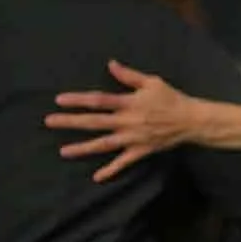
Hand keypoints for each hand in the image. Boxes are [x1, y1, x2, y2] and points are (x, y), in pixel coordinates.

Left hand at [46, 61, 202, 181]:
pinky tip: (97, 177)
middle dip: (71, 122)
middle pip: (94, 122)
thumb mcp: (152, 82)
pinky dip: (111, 170)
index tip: (59, 100)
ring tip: (63, 152)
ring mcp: (133, 138)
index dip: (79, 100)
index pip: (99, 101)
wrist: (191, 120)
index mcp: (129, 103)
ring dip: (83, 148)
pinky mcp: (140, 151)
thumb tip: (110, 64)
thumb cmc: (171, 98)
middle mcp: (127, 122)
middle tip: (49, 122)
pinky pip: (124, 162)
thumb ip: (129, 76)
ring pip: (104, 144)